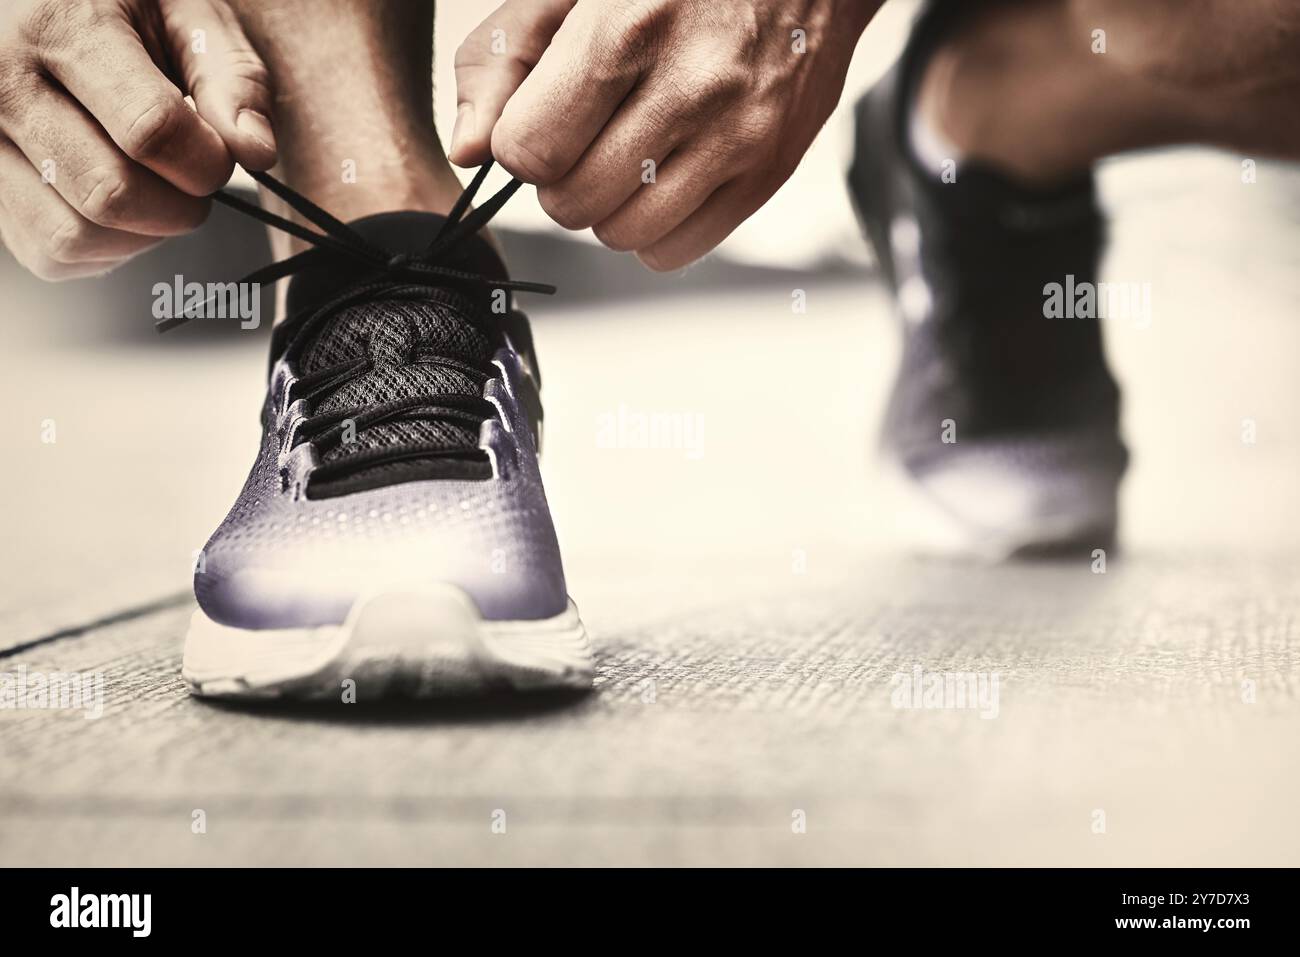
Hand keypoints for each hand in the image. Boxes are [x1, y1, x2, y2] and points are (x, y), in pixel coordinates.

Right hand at [0, 0, 274, 279]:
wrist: (39, 7)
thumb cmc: (122, 7)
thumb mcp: (187, 14)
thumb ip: (232, 78)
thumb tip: (255, 151)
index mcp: (60, 26)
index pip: (151, 130)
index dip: (207, 161)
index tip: (220, 153)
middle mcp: (3, 83)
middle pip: (111, 193)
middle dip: (180, 204)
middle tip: (193, 175)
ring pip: (75, 236)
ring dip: (142, 233)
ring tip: (158, 187)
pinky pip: (51, 253)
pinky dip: (105, 248)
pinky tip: (122, 204)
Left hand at [451, 0, 875, 270]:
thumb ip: (502, 59)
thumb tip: (470, 152)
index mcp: (630, 27)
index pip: (533, 150)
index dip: (522, 143)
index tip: (540, 120)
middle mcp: (693, 87)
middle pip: (574, 202)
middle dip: (560, 178)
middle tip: (585, 135)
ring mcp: (739, 137)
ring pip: (622, 234)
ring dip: (606, 207)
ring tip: (626, 152)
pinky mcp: (769, 173)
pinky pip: (676, 250)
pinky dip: (652, 229)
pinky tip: (661, 177)